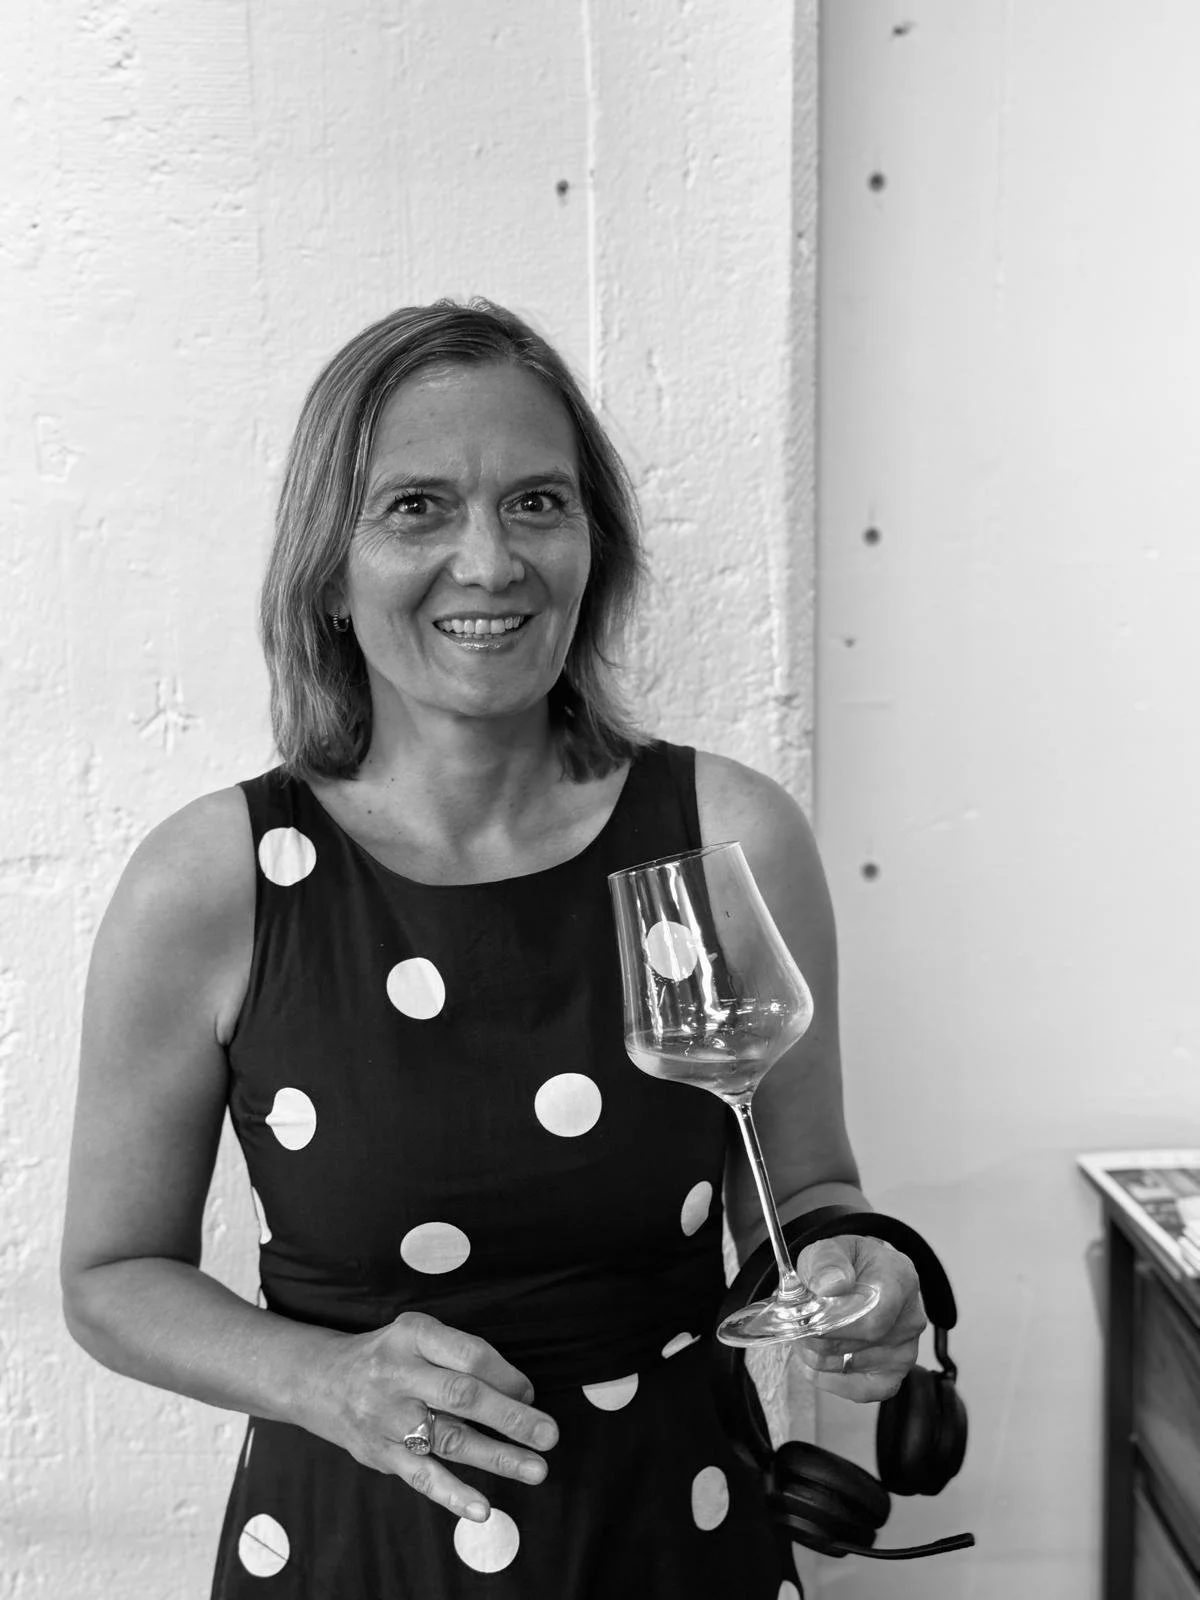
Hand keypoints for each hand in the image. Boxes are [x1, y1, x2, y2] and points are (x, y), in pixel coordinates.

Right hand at [313, 1312, 557, 1521]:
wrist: (321, 1380)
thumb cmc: (389, 1355)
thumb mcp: (417, 1333)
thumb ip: (459, 1355)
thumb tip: (519, 1393)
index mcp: (413, 1335)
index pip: (467, 1354)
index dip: (504, 1374)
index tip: (529, 1391)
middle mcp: (399, 1375)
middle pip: (462, 1396)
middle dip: (510, 1417)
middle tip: (549, 1434)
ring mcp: (389, 1418)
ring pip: (449, 1439)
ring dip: (497, 1457)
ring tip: (536, 1469)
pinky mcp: (382, 1454)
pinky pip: (421, 1477)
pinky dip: (453, 1494)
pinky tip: (482, 1508)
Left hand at [791, 1236, 925, 1401]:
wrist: (864, 1277)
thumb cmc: (847, 1265)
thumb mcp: (830, 1248)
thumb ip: (827, 1261)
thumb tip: (830, 1286)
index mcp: (900, 1279)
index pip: (871, 1316)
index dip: (833, 1322)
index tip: (806, 1316)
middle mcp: (910, 1319)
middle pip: (856, 1342)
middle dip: (815, 1334)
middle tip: (796, 1322)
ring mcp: (905, 1351)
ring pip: (846, 1365)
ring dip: (815, 1353)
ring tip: (808, 1332)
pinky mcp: (894, 1376)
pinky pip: (857, 1391)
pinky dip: (828, 1378)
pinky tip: (817, 1360)